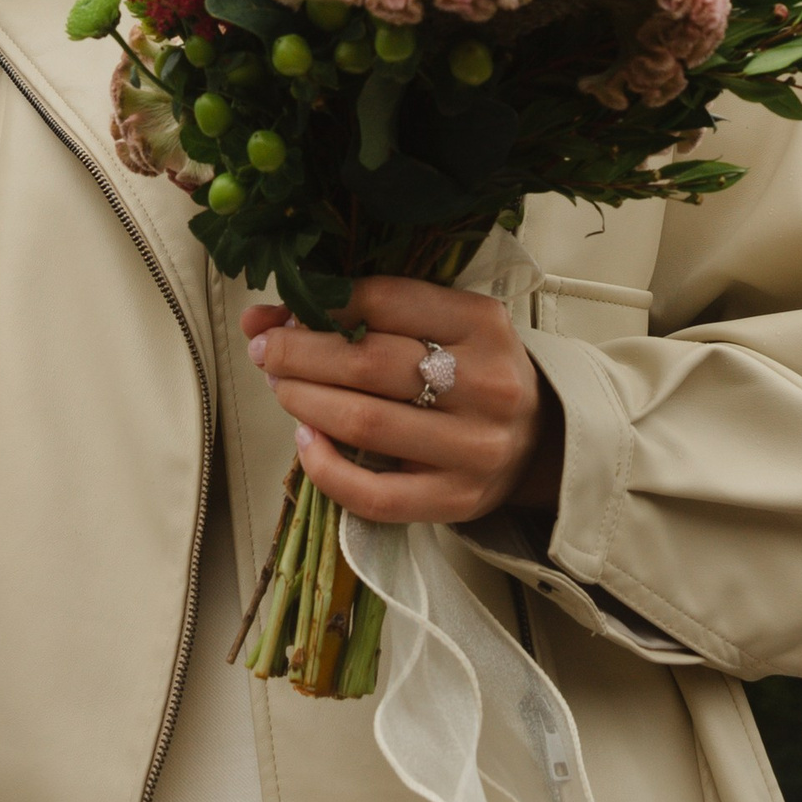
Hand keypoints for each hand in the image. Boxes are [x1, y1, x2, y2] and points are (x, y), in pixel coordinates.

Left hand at [243, 277, 561, 528]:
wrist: (541, 440)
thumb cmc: (473, 369)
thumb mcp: (440, 323)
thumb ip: (362, 311)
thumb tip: (261, 317)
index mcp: (482, 323)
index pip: (386, 301)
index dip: (324, 303)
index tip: (288, 311)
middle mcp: (485, 384)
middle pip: (368, 363)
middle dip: (298, 353)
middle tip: (266, 351)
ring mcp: (473, 448)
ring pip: (365, 422)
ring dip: (303, 401)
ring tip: (281, 387)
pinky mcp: (456, 501)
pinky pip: (375, 494)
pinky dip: (326, 468)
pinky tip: (306, 441)